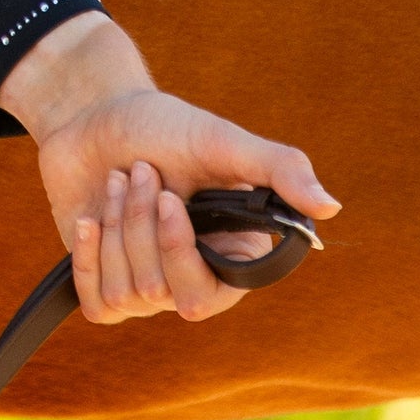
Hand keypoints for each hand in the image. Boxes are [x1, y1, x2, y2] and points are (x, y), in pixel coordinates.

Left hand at [0, 11, 339, 324]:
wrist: (97, 116)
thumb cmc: (164, 128)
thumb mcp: (220, 140)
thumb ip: (278, 168)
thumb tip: (331, 207)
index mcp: (233, 254)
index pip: (213, 293)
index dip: (182, 251)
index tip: (170, 197)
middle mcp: (194, 278)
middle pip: (163, 291)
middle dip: (140, 227)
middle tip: (139, 172)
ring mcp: (149, 286)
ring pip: (127, 291)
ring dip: (114, 224)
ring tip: (118, 179)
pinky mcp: (107, 286)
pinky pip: (97, 303)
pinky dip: (88, 256)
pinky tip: (88, 216)